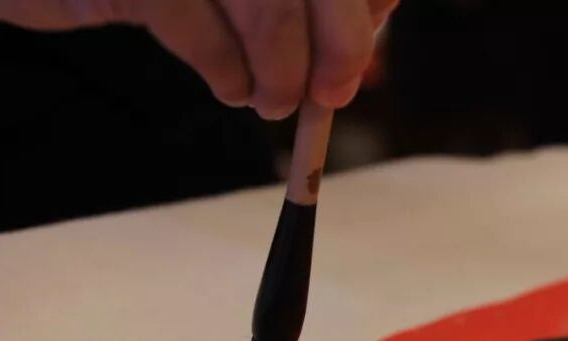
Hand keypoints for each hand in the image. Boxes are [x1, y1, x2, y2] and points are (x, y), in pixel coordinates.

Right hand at [0, 0, 397, 118]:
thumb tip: (369, 27)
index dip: (364, 0)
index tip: (369, 38)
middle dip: (338, 41)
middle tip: (332, 94)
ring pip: (266, 5)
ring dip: (281, 72)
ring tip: (273, 103)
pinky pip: (199, 32)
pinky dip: (225, 73)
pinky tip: (230, 88)